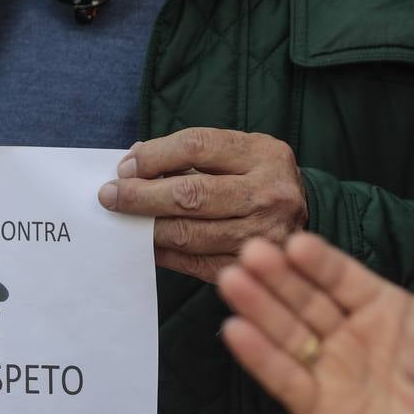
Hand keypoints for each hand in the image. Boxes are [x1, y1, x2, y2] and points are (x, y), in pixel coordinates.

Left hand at [98, 128, 307, 282]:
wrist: (303, 217)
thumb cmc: (259, 179)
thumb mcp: (241, 152)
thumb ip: (192, 153)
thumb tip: (134, 162)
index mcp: (265, 155)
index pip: (197, 146)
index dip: (154, 156)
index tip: (126, 167)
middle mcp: (269, 195)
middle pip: (190, 194)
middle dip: (140, 195)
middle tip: (110, 196)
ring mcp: (262, 236)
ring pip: (188, 234)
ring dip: (147, 227)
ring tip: (124, 220)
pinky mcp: (248, 266)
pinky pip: (193, 263)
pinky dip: (163, 254)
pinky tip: (146, 244)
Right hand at [218, 232, 413, 413]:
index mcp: (382, 309)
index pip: (341, 277)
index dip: (317, 260)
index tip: (295, 242)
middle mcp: (349, 336)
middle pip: (305, 300)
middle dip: (277, 276)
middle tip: (250, 252)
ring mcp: (330, 373)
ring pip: (288, 334)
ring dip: (258, 308)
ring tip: (232, 282)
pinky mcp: (318, 413)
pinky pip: (286, 381)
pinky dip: (261, 358)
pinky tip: (236, 332)